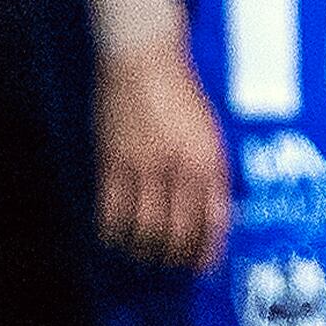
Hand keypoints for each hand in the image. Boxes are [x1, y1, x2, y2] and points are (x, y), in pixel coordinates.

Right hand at [97, 29, 230, 273]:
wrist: (143, 58)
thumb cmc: (181, 92)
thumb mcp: (210, 131)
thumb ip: (210, 169)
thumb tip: (210, 209)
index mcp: (208, 160)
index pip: (214, 219)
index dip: (208, 250)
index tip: (204, 267)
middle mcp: (179, 167)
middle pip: (178, 231)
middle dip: (175, 257)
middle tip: (171, 264)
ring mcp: (144, 166)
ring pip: (144, 227)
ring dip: (144, 249)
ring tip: (144, 254)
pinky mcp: (112, 160)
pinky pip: (112, 209)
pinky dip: (113, 230)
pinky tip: (114, 236)